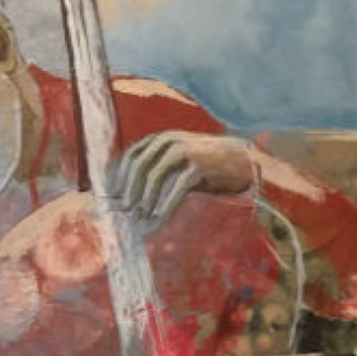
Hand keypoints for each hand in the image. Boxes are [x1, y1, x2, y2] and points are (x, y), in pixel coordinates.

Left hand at [111, 131, 255, 226]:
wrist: (244, 161)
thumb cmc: (208, 166)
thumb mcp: (179, 165)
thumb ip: (158, 174)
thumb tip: (131, 197)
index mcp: (162, 139)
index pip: (132, 155)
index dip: (119, 175)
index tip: (113, 195)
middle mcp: (170, 141)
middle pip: (139, 165)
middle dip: (129, 189)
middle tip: (125, 209)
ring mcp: (185, 151)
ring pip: (155, 175)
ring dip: (145, 199)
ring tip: (141, 216)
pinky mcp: (199, 165)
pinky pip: (177, 187)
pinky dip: (166, 203)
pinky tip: (159, 216)